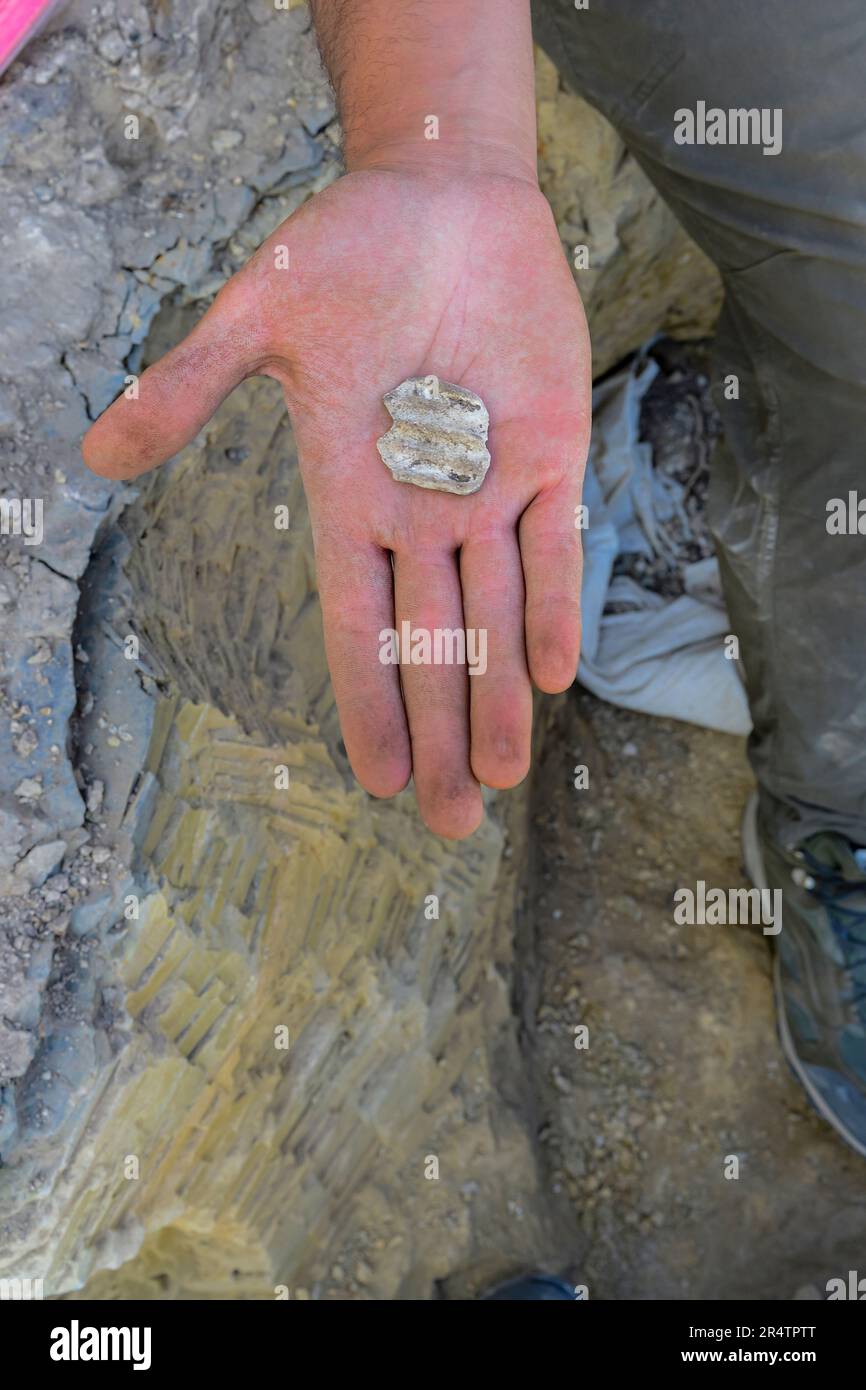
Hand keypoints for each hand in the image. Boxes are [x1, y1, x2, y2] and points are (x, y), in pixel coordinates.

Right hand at [83, 168, 590, 836]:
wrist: (439, 195)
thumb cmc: (343, 252)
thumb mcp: (257, 320)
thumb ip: (188, 386)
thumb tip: (96, 451)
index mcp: (349, 497)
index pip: (357, 624)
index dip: (368, 702)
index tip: (372, 783)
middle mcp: (421, 512)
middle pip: (432, 644)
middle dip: (440, 732)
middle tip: (451, 822)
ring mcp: (489, 487)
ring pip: (496, 613)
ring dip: (499, 696)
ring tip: (499, 779)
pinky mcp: (552, 450)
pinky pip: (555, 545)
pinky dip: (555, 606)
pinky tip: (553, 677)